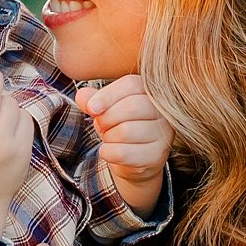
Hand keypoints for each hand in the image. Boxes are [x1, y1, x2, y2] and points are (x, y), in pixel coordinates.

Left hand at [77, 74, 172, 213]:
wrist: (133, 160)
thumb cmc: (120, 126)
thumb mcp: (105, 108)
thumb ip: (93, 99)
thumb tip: (82, 95)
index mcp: (150, 91)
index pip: (130, 85)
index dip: (107, 96)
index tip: (92, 108)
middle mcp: (162, 111)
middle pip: (131, 107)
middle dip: (106, 118)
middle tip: (100, 125)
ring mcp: (163, 134)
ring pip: (127, 131)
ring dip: (108, 136)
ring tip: (110, 138)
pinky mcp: (157, 156)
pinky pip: (124, 153)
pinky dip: (108, 152)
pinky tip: (110, 151)